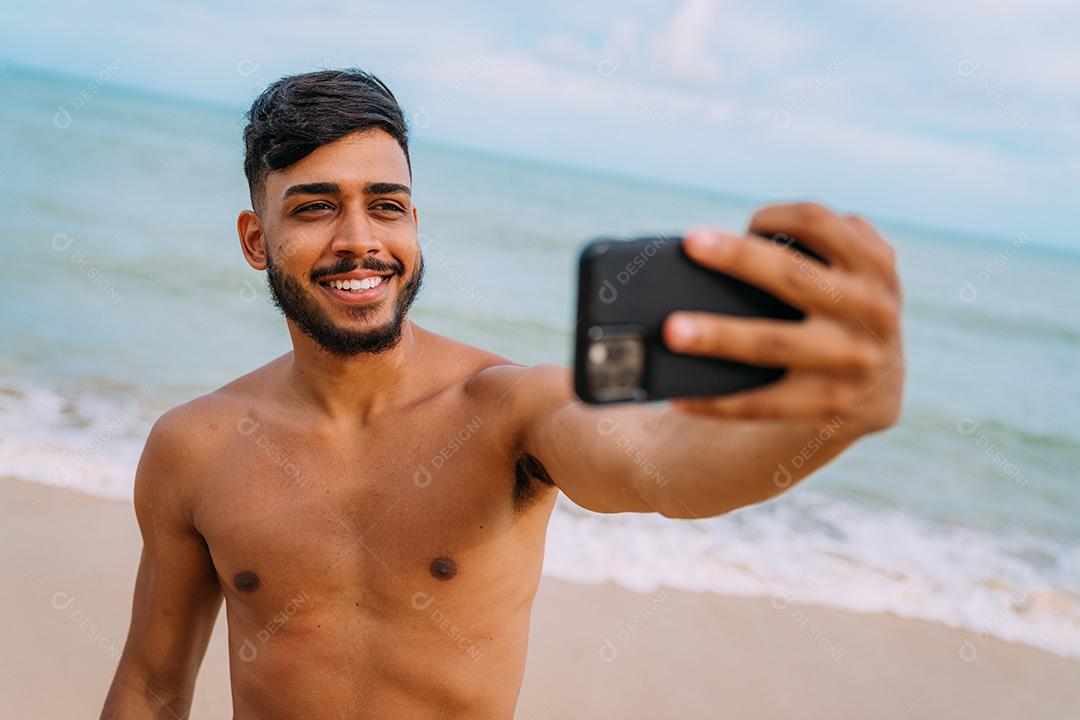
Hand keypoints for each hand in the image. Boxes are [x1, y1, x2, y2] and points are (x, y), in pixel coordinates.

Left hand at [662, 202, 903, 431]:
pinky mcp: (831, 406)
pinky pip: (764, 404)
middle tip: (690, 243)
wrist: (879, 389)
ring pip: (773, 342)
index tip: (744, 223)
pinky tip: (681, 400)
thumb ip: (825, 246)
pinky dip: (719, 402)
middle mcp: (870, 310)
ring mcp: (853, 361)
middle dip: (738, 257)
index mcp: (873, 266)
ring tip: (672, 331)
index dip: (775, 215)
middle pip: (792, 275)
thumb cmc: (842, 311)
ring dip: (718, 336)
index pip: (818, 221)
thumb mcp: (857, 273)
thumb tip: (726, 240)